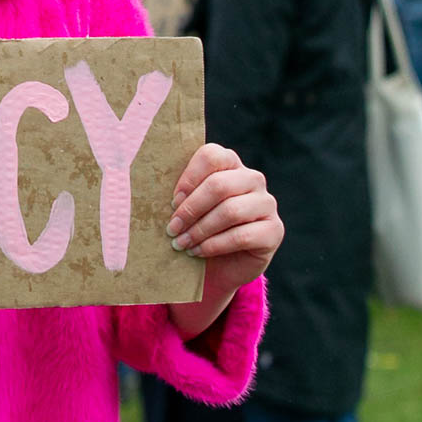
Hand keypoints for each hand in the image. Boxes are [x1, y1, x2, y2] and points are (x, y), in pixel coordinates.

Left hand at [166, 143, 282, 337]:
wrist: (219, 265)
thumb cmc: (197, 228)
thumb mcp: (186, 206)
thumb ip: (178, 192)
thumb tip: (147, 186)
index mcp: (230, 163)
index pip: (211, 155)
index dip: (188, 177)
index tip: (171, 200)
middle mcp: (252, 178)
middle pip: (219, 184)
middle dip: (191, 209)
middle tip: (171, 228)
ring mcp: (266, 203)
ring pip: (231, 210)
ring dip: (200, 230)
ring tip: (181, 243)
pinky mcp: (274, 231)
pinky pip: (243, 235)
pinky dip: (215, 245)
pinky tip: (198, 252)